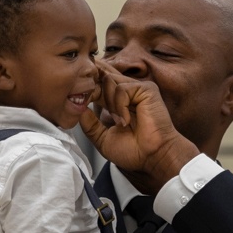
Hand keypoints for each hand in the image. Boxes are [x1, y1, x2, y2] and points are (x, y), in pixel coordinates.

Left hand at [80, 62, 197, 192]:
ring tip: (119, 122)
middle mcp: (127, 92)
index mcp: (116, 102)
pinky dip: (119, 106)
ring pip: (109, 80)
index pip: (99, 82)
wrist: (153, 157)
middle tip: (91, 106)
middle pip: (102, 76)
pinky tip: (126, 120)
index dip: (87, 88)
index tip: (79, 100)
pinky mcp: (147, 89)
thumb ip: (90, 125)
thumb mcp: (103, 139)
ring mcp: (137, 89)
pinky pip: (121, 89)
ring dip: (108, 103)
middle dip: (93, 91)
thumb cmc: (134, 151)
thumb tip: (79, 109)